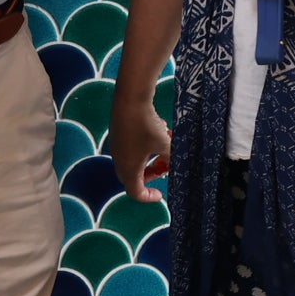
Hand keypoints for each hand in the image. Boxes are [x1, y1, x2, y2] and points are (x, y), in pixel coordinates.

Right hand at [110, 88, 170, 203]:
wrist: (130, 98)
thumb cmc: (146, 125)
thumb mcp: (165, 144)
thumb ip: (172, 158)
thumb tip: (177, 165)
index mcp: (129, 168)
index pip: (135, 192)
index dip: (148, 197)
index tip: (160, 194)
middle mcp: (119, 160)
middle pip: (134, 177)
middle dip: (151, 174)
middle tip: (164, 167)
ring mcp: (117, 146)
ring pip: (134, 160)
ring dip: (150, 159)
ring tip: (165, 146)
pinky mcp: (118, 134)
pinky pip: (132, 148)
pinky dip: (145, 147)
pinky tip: (158, 131)